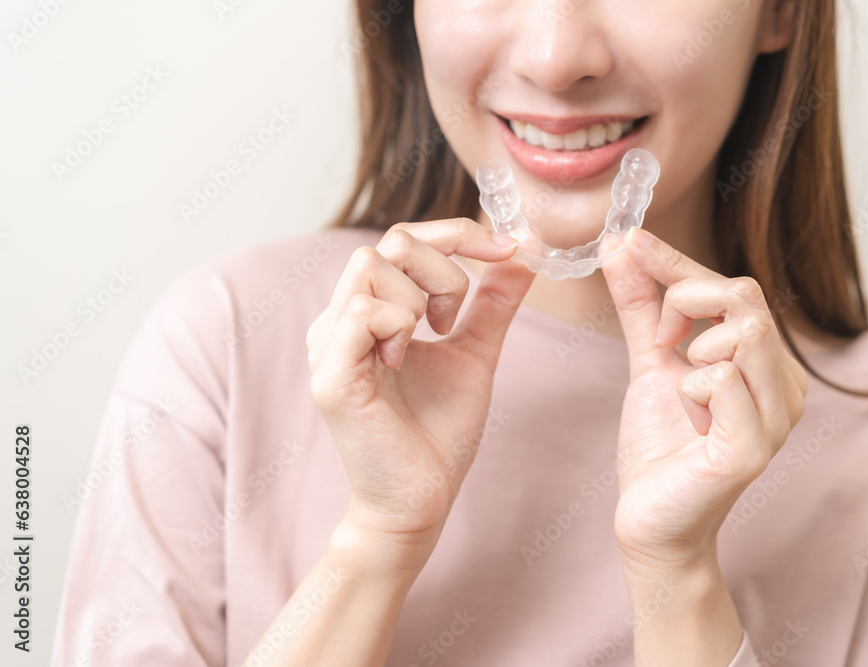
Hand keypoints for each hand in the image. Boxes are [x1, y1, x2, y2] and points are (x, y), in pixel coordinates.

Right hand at [306, 219, 532, 552]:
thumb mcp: (474, 354)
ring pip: (370, 268)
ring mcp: (329, 346)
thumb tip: (522, 254)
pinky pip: (363, 313)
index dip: (457, 233)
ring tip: (430, 341)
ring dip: (420, 298)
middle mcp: (341, 320)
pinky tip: (406, 361)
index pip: (402, 239)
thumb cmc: (439, 432)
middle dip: (443, 270)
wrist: (421, 498)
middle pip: (388, 243)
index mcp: (370, 311)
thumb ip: (492, 305)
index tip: (507, 249)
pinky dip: (399, 324)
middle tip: (453, 321)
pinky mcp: (330, 377)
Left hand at [601, 227, 807, 571]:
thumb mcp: (650, 362)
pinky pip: (724, 380)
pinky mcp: (753, 448)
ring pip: (742, 332)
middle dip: (684, 300)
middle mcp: (788, 388)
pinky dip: (690, 386)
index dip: (680, 264)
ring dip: (690, 349)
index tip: (631, 241)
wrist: (650, 520)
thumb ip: (643, 306)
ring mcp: (778, 419)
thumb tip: (622, 245)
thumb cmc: (660, 445)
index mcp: (770, 364)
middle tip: (659, 338)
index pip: (739, 289)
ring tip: (680, 387)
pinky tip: (688, 417)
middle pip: (746, 298)